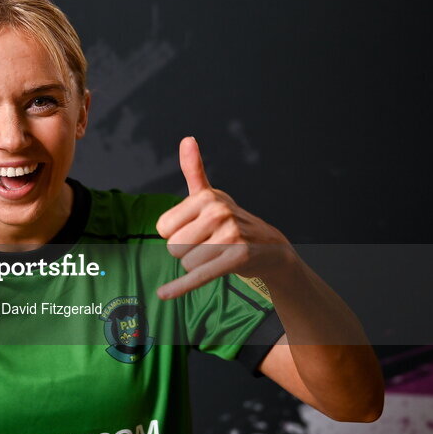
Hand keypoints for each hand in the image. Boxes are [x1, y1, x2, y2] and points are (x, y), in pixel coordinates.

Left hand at [155, 137, 291, 299]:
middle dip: (187, 251)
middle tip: (208, 245)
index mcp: (206, 197)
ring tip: (217, 255)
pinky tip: (164, 294)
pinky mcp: (236, 258)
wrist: (269, 247)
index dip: (175, 234)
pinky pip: (199, 276)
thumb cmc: (231, 221)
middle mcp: (218, 212)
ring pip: (186, 263)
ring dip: (197, 265)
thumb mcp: (212, 195)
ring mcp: (229, 235)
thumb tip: (187, 139)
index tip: (194, 231)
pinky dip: (180, 287)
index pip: (163, 228)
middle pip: (173, 247)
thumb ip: (194, 170)